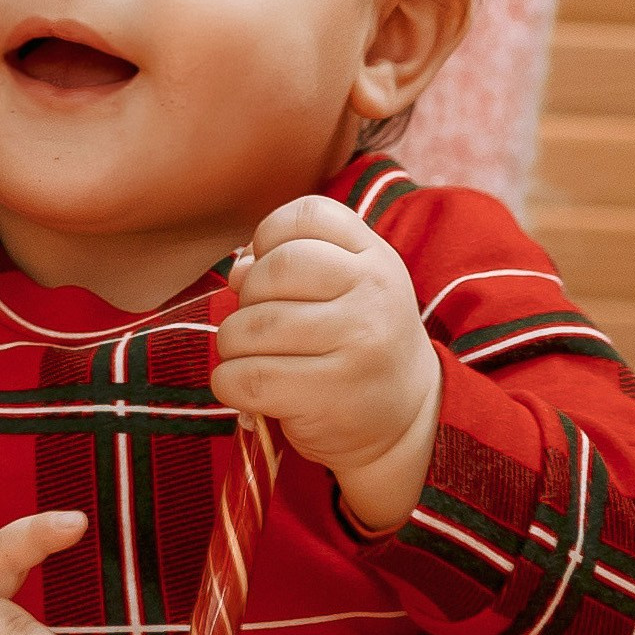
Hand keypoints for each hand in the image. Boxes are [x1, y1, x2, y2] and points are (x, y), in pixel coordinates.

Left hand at [211, 196, 441, 533]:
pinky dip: (228, 382)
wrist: (406, 418)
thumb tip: (237, 270)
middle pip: (276, 268)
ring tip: (246, 356)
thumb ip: (290, 264)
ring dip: (231, 343)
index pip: (309, 216)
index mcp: (376, 259)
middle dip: (246, 295)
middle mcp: (373, 295)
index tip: (265, 267)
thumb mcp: (345, 288)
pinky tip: (243, 386)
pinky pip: (248, 377)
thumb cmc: (357, 342)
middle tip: (252, 321)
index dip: (269, 234)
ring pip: (253, 326)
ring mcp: (356, 345)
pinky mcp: (330, 395)